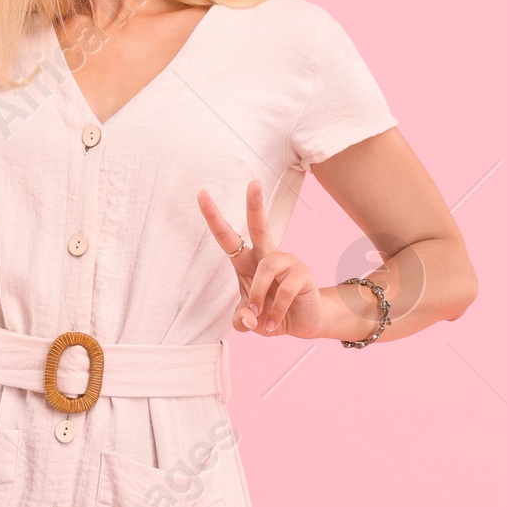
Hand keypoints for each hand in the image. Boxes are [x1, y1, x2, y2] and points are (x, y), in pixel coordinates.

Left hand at [198, 178, 326, 337]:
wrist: (304, 323)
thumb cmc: (272, 314)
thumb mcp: (250, 322)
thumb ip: (241, 320)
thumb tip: (247, 317)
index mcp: (248, 262)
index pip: (228, 237)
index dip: (214, 217)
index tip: (201, 194)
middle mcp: (267, 256)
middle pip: (260, 226)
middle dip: (255, 205)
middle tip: (254, 182)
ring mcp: (288, 262)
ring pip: (267, 267)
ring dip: (259, 295)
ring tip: (261, 317)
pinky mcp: (303, 274)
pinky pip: (286, 289)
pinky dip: (276, 311)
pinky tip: (274, 324)